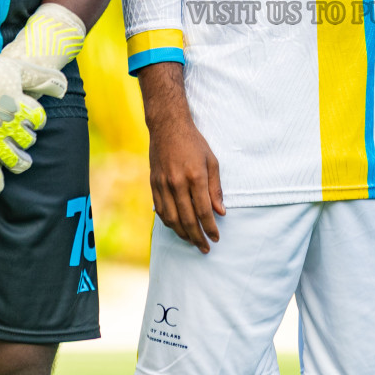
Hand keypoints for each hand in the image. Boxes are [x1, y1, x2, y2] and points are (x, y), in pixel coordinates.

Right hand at [148, 110, 224, 253]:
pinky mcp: (153, 185)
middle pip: (187, 219)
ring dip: (182, 234)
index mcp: (195, 176)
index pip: (204, 210)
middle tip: (205, 247)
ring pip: (172, 219)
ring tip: (192, 241)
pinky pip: (160, 211)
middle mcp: (177, 183)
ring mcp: (163, 185)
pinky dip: (169, 223)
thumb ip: (215, 188)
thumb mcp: (212, 161)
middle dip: (197, 237)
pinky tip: (177, 228)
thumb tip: (220, 211)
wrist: (168, 127)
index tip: (216, 237)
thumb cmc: (194, 143)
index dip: (210, 227)